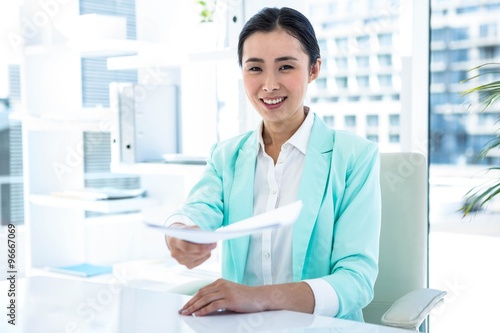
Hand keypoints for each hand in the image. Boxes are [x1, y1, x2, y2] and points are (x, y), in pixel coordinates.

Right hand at [166, 224, 216, 268]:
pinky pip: (198, 262)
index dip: (200, 247)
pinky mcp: (187, 265)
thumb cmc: (185, 231)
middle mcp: (175, 253)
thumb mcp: (189, 228)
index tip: (211, 243)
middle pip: (193, 254)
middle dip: (205, 249)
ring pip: (197, 258)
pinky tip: (207, 251)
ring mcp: (180, 261)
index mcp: (173, 241)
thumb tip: (209, 238)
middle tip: (214, 244)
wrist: (177, 238)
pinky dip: (204, 256)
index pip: (187, 248)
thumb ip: (197, 232)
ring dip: (205, 252)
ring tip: (212, 246)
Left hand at [179, 279, 315, 315]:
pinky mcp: (230, 299)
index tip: (185, 305)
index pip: (202, 290)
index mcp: (220, 282)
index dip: (192, 298)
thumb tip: (204, 305)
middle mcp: (222, 285)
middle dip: (190, 303)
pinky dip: (204, 310)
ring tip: (187, 313)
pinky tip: (198, 314)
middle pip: (201, 294)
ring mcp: (226, 291)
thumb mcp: (230, 293)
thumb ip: (219, 295)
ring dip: (194, 307)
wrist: (261, 297)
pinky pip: (213, 305)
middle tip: (182, 310)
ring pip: (205, 299)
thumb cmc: (246, 297)